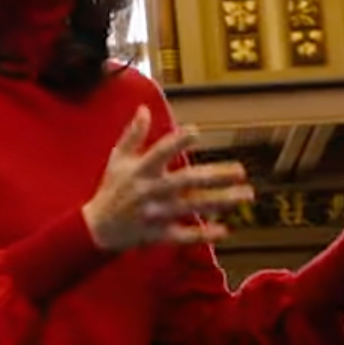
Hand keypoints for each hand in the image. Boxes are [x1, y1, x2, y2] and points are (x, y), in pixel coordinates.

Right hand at [81, 106, 254, 251]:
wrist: (97, 228)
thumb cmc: (112, 188)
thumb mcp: (118, 159)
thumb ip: (132, 135)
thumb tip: (143, 109)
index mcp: (139, 170)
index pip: (159, 152)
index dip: (176, 142)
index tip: (196, 132)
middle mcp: (148, 190)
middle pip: (186, 181)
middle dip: (215, 176)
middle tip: (241, 171)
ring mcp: (154, 213)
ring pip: (191, 206)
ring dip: (220, 201)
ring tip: (245, 194)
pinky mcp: (157, 234)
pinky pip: (183, 235)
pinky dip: (203, 234)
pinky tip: (225, 230)